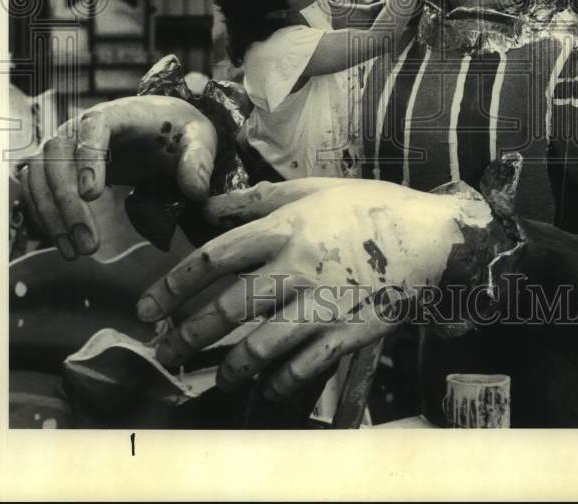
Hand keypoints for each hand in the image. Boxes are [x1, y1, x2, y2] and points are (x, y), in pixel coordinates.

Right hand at [19, 96, 216, 259]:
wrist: (163, 127)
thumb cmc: (179, 131)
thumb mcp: (200, 139)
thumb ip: (199, 160)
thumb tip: (196, 190)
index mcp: (120, 112)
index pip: (94, 125)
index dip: (88, 157)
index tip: (93, 194)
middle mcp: (83, 124)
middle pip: (58, 154)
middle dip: (68, 201)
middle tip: (89, 244)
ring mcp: (66, 143)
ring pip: (39, 173)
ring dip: (51, 214)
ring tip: (74, 252)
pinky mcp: (59, 164)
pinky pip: (35, 186)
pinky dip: (43, 214)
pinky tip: (63, 243)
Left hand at [136, 177, 509, 401]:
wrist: (430, 235)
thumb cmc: (369, 206)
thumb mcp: (314, 189)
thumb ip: (259, 198)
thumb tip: (212, 206)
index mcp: (285, 228)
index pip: (215, 258)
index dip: (175, 284)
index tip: (148, 307)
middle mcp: (296, 267)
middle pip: (228, 308)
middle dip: (188, 335)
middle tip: (166, 351)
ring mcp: (322, 303)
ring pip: (260, 346)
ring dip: (229, 367)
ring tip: (216, 376)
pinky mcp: (347, 332)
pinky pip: (303, 367)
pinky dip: (279, 382)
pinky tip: (266, 388)